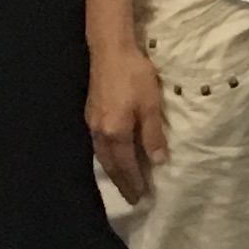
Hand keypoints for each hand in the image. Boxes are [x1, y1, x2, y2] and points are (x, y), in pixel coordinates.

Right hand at [86, 39, 169, 199]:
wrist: (110, 50)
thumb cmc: (134, 76)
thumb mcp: (150, 105)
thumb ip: (153, 135)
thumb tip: (158, 162)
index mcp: (115, 133)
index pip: (125, 165)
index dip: (134, 182)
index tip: (141, 197)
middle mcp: (99, 133)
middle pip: (110, 165)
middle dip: (121, 182)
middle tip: (130, 198)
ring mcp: (92, 123)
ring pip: (101, 156)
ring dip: (112, 172)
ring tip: (122, 182)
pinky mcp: (90, 113)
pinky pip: (97, 146)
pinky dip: (106, 158)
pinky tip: (112, 157)